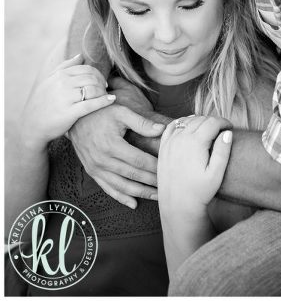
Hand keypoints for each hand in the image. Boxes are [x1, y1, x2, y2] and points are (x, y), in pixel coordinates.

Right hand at [23, 53, 114, 148]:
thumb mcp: (49, 81)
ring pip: (93, 89)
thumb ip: (65, 67)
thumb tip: (81, 55)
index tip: (101, 82)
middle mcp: (63, 84)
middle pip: (92, 78)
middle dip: (102, 83)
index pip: (87, 69)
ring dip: (103, 92)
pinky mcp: (70, 112)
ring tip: (105, 96)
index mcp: (59, 75)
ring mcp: (66, 98)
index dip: (98, 74)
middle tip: (105, 89)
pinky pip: (92, 104)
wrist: (32, 126)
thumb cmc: (43, 103)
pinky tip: (111, 100)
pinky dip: (104, 101)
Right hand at [68, 80, 167, 208]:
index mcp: (111, 145)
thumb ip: (141, 122)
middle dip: (151, 181)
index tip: (168, 169)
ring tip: (157, 196)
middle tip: (168, 186)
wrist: (76, 119)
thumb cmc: (101, 113)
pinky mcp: (92, 172)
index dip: (154, 166)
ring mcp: (96, 168)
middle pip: (132, 174)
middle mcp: (102, 160)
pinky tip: (134, 203)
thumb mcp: (121, 112)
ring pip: (121, 186)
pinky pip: (108, 188)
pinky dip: (121, 197)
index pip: (138, 160)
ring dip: (140, 193)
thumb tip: (161, 129)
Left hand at [158, 115, 232, 219]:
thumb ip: (223, 151)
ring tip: (209, 131)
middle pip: (201, 119)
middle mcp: (181, 139)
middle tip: (222, 131)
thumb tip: (228, 133)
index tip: (231, 128)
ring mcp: (170, 142)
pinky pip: (172, 126)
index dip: (225, 122)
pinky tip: (189, 128)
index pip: (213, 122)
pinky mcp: (163, 147)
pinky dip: (182, 122)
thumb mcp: (216, 174)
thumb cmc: (199, 192)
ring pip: (187, 120)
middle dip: (214, 121)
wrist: (177, 204)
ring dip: (199, 121)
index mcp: (195, 143)